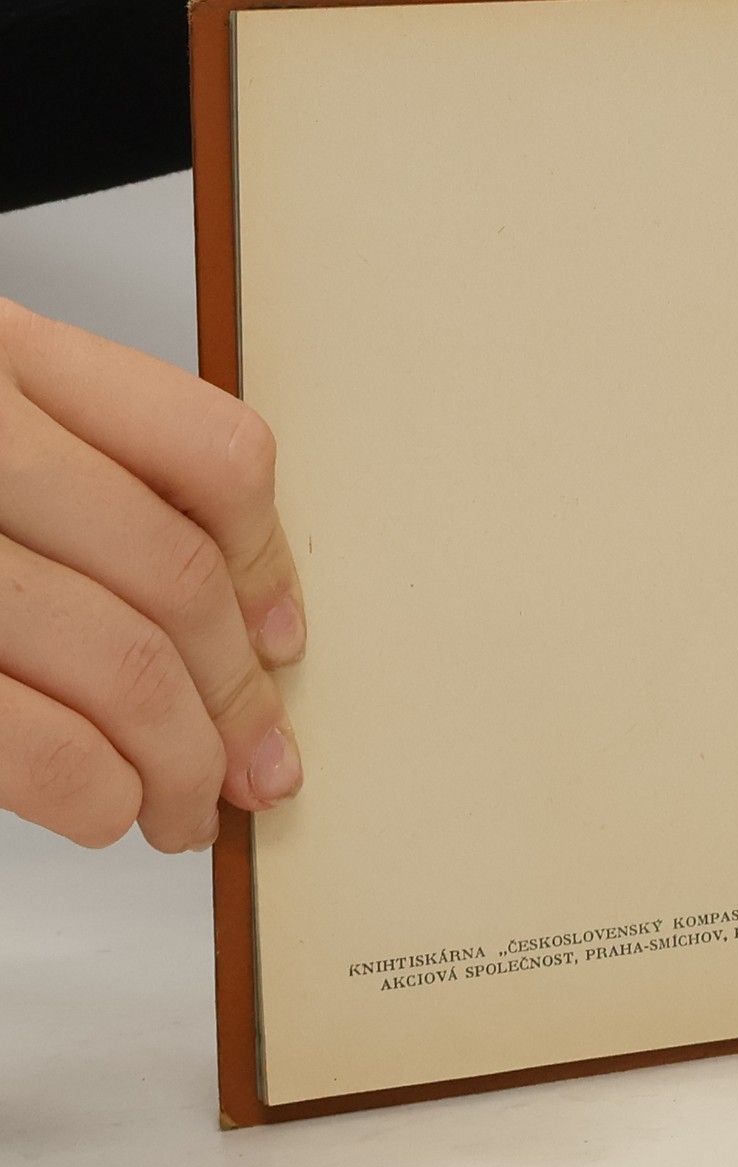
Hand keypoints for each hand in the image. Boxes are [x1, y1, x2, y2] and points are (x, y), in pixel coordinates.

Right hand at [0, 298, 303, 851]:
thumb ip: (66, 474)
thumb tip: (234, 622)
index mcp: (0, 356)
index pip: (210, 453)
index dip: (266, 567)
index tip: (280, 642)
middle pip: (173, 577)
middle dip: (234, 698)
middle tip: (255, 765)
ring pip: (120, 660)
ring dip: (179, 762)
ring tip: (184, 808)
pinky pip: (32, 738)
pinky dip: (93, 790)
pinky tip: (103, 809)